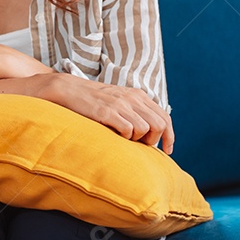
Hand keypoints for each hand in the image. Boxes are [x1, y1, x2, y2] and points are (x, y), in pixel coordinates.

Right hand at [43, 74, 174, 154]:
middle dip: (154, 140)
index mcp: (138, 95)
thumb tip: (152, 132)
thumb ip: (136, 111)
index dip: (170, 136)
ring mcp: (120, 105)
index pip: (165, 117)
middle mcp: (133, 99)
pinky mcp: (107, 112)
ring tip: (124, 138)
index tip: (167, 150)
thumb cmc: (95, 100)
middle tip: (142, 145)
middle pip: (159, 125)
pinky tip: (115, 134)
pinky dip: (125, 137)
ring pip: (145, 129)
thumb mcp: (120, 100)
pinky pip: (128, 130)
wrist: (70, 89)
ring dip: (137, 139)